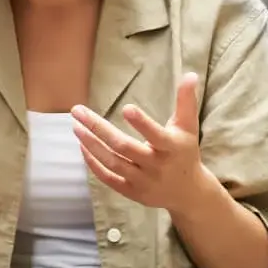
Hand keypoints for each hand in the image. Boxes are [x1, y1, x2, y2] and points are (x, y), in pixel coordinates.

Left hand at [71, 73, 207, 214]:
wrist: (188, 193)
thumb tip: (191, 74)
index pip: (156, 135)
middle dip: (98, 128)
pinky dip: (93, 163)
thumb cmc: (184, 152)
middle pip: (123, 147)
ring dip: (91, 144)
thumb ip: (186, 101)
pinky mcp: (131, 192)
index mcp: (171, 148)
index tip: (126, 108)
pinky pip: (108, 178)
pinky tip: (82, 145)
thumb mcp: (188, 127)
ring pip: (112, 162)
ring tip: (76, 126)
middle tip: (78, 111)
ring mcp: (143, 181)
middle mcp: (156, 166)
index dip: (142, 123)